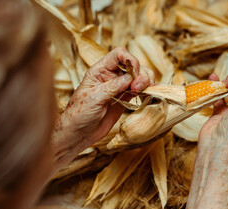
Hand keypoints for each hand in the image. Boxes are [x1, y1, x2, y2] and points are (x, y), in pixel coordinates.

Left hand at [53, 47, 154, 166]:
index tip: (134, 74)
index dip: (130, 60)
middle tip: (139, 88)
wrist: (78, 134)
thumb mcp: (94, 98)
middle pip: (132, 65)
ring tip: (144, 91)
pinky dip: (146, 90)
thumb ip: (113, 86)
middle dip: (140, 73)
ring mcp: (119, 87)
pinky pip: (139, 90)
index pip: (118, 54)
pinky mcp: (125, 98)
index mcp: (100, 71)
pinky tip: (148, 94)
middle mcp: (111, 76)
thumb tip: (131, 77)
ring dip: (146, 81)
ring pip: (138, 77)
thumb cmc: (79, 114)